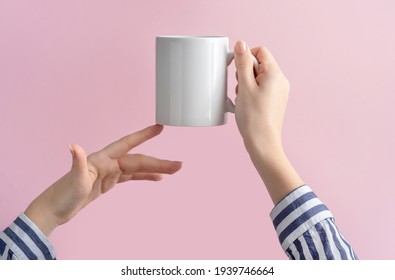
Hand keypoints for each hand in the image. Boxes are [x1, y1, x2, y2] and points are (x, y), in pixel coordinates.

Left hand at [25, 125, 181, 235]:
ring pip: (137, 168)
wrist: (54, 210)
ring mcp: (110, 173)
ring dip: (155, 169)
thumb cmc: (62, 196)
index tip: (159, 127)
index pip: (127, 144)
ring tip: (174, 170)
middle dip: (159, 162)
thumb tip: (74, 146)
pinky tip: (156, 178)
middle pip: (138, 160)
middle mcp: (108, 163)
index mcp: (102, 159)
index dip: (143, 135)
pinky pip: (131, 177)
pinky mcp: (109, 182)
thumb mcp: (72, 182)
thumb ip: (77, 163)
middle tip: (179, 165)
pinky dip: (144, 177)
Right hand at [234, 41, 289, 151]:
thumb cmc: (254, 118)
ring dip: (246, 84)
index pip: (260, 51)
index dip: (245, 58)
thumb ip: (242, 63)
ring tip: (244, 99)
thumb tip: (241, 44)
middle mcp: (280, 80)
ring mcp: (279, 91)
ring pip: (258, 77)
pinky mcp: (275, 101)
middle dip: (244, 73)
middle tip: (241, 89)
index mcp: (275, 73)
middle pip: (259, 64)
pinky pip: (261, 88)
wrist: (262, 143)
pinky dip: (251, 92)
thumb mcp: (244, 87)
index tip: (237, 71)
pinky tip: (246, 105)